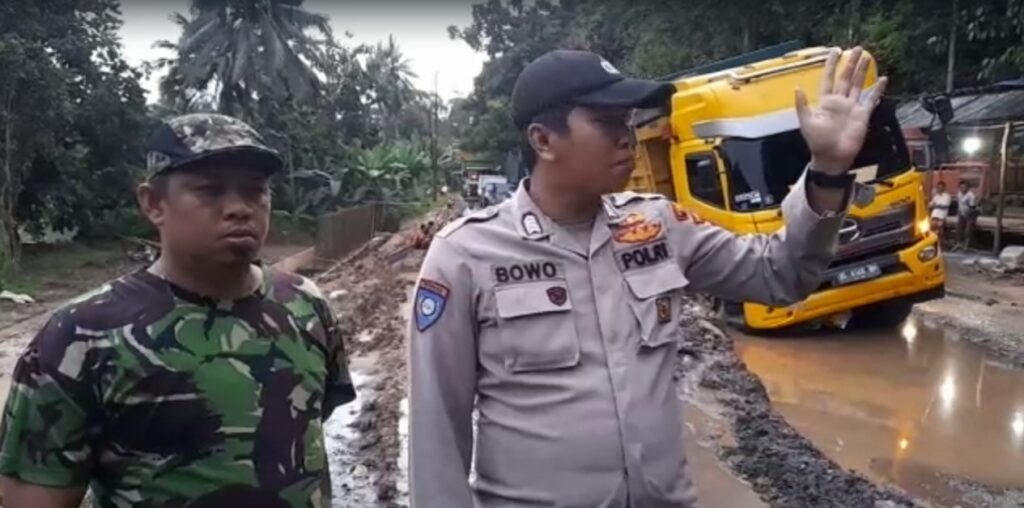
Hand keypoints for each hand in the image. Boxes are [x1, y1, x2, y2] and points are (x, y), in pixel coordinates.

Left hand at [795, 47, 888, 174]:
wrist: (832, 157)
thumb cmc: (818, 142)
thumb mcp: (806, 123)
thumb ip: (802, 105)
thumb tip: (797, 87)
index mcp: (825, 101)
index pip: (829, 78)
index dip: (831, 65)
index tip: (835, 51)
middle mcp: (839, 101)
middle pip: (846, 78)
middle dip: (851, 63)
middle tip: (857, 48)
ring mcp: (852, 107)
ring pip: (858, 84)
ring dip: (862, 71)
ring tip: (868, 56)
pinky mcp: (863, 114)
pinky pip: (871, 99)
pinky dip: (877, 89)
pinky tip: (882, 79)